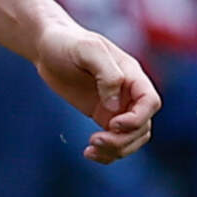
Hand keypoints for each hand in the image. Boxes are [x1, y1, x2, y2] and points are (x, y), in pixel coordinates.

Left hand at [31, 20, 158, 162]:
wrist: (47, 47)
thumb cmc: (67, 42)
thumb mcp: (87, 49)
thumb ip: (106, 73)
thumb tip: (115, 106)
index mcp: (131, 75)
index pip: (150, 102)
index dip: (138, 118)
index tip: (113, 124)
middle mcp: (128, 93)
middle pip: (143, 126)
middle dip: (123, 139)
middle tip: (95, 140)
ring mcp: (116, 106)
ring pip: (132, 138)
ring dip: (116, 150)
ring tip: (90, 149)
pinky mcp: (101, 115)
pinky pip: (114, 141)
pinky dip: (107, 153)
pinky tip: (89, 153)